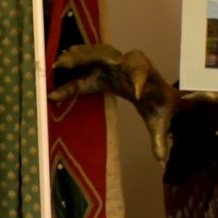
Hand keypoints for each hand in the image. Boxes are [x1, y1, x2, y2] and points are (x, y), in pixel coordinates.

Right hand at [49, 44, 178, 162]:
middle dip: (87, 57)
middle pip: (107, 54)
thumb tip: (162, 163)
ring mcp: (112, 65)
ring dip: (74, 58)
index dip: (138, 79)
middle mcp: (126, 65)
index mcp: (145, 76)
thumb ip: (159, 141)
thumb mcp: (160, 123)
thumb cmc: (160, 106)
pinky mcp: (102, 70)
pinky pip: (85, 66)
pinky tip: (55, 71)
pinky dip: (71, 67)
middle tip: (65, 65)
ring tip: (55, 65)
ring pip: (92, 55)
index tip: (134, 93)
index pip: (141, 72)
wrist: (159, 93)